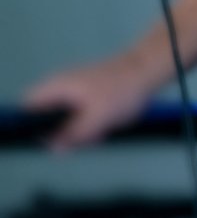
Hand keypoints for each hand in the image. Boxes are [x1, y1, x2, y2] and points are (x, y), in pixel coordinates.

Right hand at [22, 53, 152, 151]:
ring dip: (80, 130)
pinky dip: (91, 124)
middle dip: (62, 133)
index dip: (29, 125)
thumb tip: (53, 148)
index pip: (27, 106)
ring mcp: (75, 90)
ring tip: (100, 127)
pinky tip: (108, 122)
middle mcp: (61, 86)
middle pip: (46, 119)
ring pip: (66, 120)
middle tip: (84, 134)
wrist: (148, 69)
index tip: (48, 138)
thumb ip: (72, 135)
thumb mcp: (96, 118)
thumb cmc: (121, 90)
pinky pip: (81, 117)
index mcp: (56, 86)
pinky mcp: (89, 95)